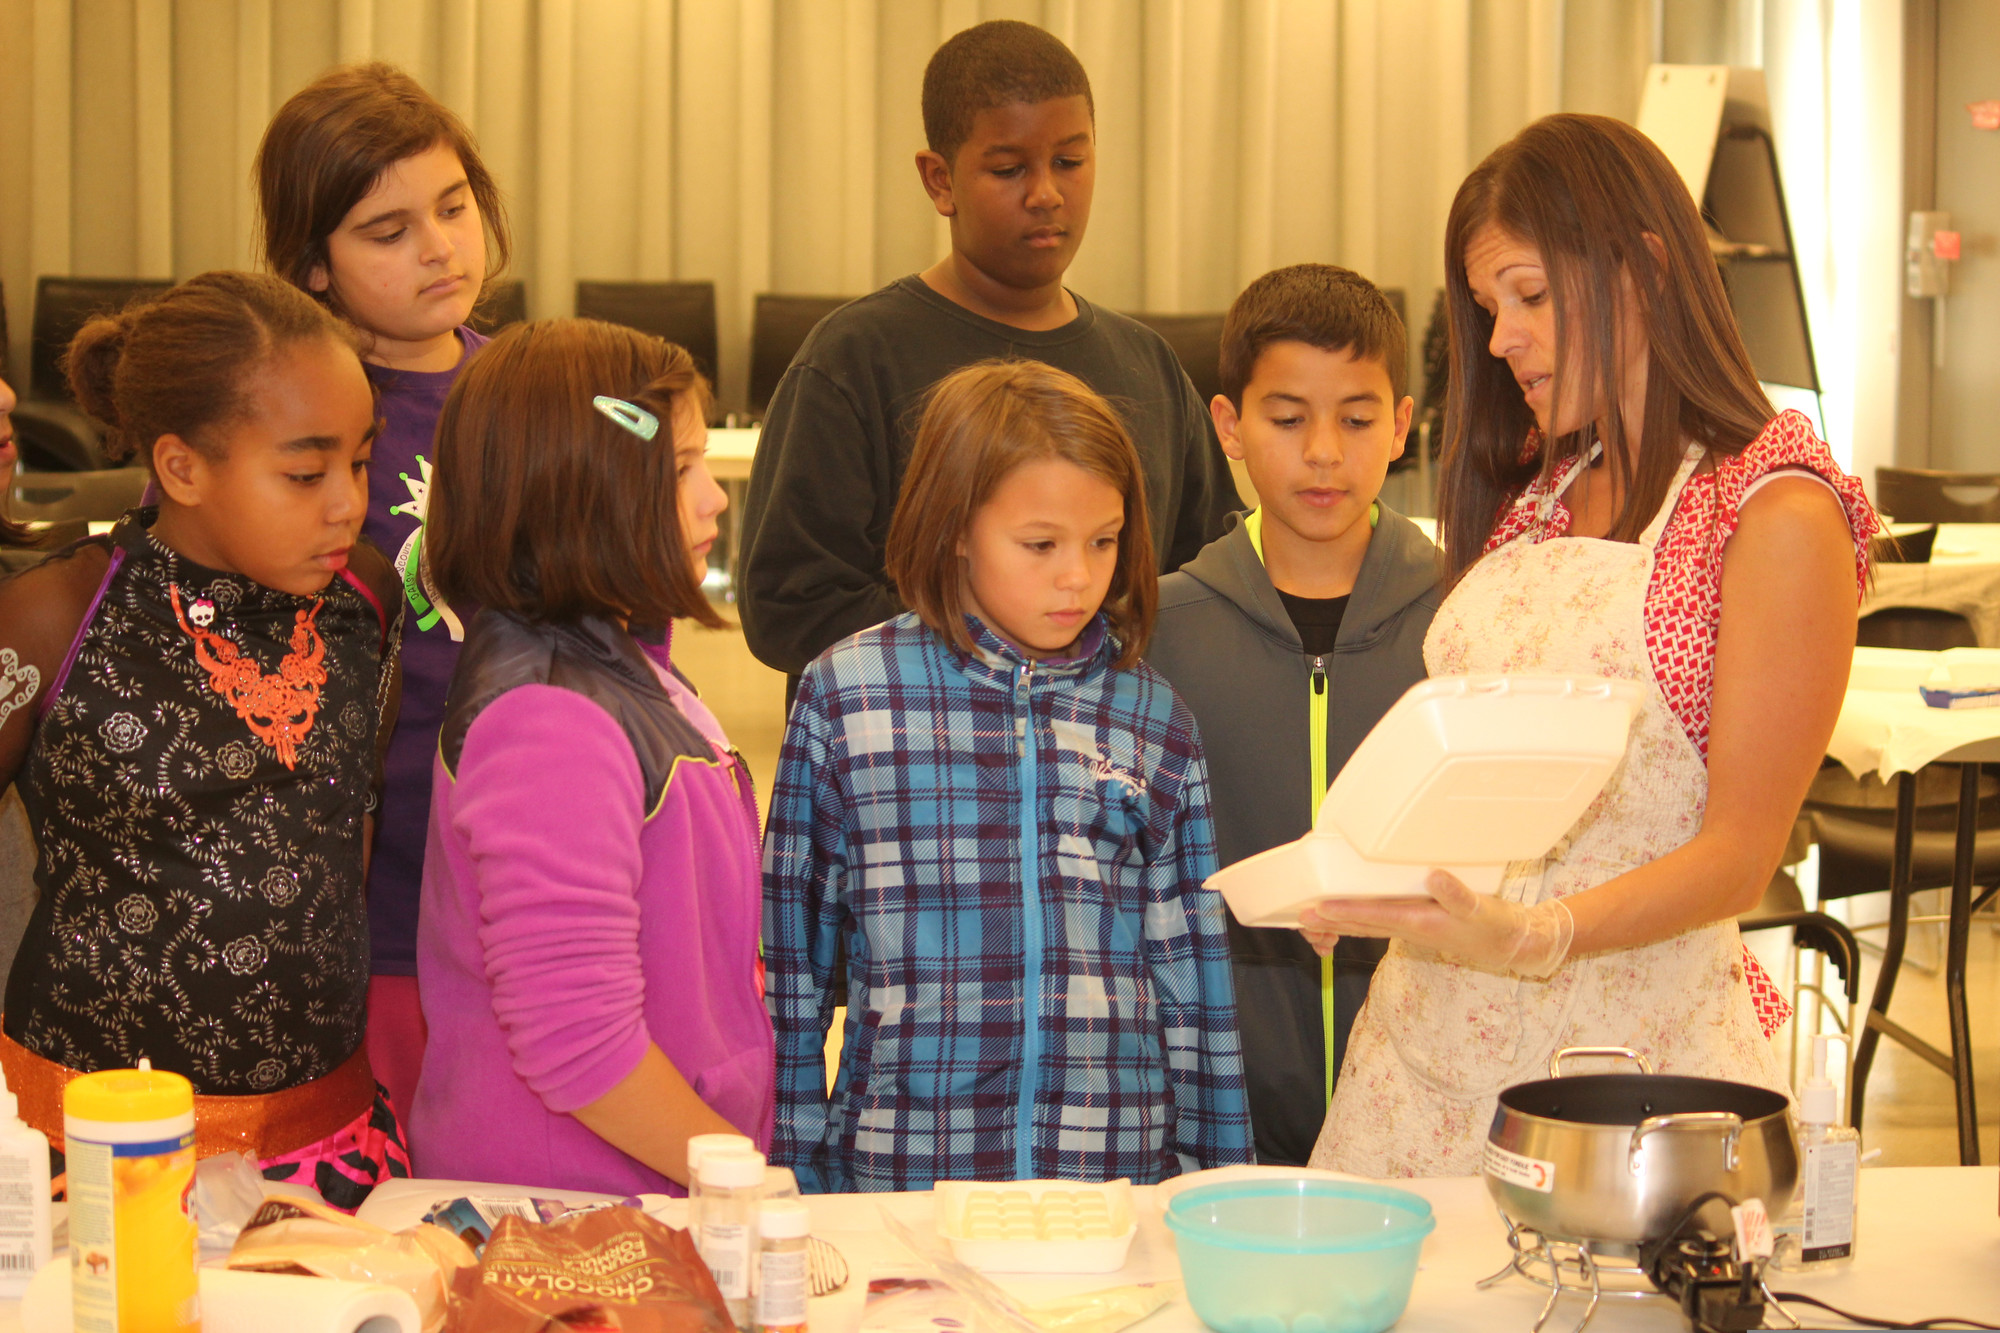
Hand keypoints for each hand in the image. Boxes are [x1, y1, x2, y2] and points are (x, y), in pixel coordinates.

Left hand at [1300, 871, 1574, 978]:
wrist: (1510, 944)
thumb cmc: (1496, 927)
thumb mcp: (1482, 910)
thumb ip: (1458, 894)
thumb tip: (1433, 877)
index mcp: (1420, 922)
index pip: (1375, 916)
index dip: (1346, 910)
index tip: (1319, 906)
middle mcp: (1409, 928)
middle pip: (1361, 925)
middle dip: (1330, 920)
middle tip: (1299, 915)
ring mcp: (1410, 929)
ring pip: (1366, 926)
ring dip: (1337, 922)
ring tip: (1310, 916)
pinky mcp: (1414, 926)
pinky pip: (1377, 923)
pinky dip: (1357, 919)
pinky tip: (1344, 914)